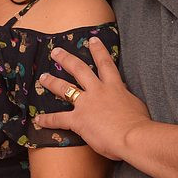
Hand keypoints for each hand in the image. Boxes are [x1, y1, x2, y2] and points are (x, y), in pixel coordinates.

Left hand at [35, 36, 150, 160]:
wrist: (134, 136)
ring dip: (52, 82)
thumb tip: (124, 96)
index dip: (98, 51)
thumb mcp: (136, 104)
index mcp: (114, 87)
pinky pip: (59, 118)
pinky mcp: (78, 120)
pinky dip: (47, 120)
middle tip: (55, 51)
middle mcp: (98, 91)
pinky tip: (38, 120)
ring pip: (65, 88)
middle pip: (79, 69)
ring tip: (42, 77)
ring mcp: (86, 104)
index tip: (92, 41)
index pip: (106, 64)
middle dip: (66, 58)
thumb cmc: (140, 124)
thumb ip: (126, 98)